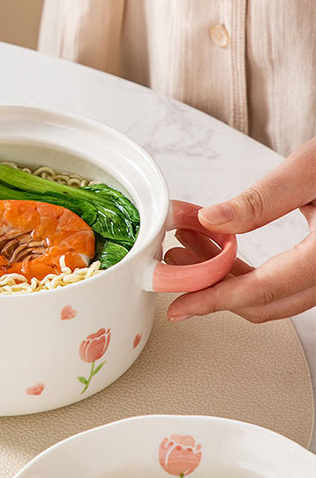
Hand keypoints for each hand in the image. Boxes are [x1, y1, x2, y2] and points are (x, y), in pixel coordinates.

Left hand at [166, 138, 315, 322]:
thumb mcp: (311, 171)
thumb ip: (261, 199)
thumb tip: (212, 220)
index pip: (262, 290)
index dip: (214, 300)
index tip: (180, 306)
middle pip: (263, 302)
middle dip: (211, 287)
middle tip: (175, 264)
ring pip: (269, 294)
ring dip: (224, 277)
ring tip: (188, 247)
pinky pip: (280, 281)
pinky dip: (245, 269)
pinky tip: (218, 246)